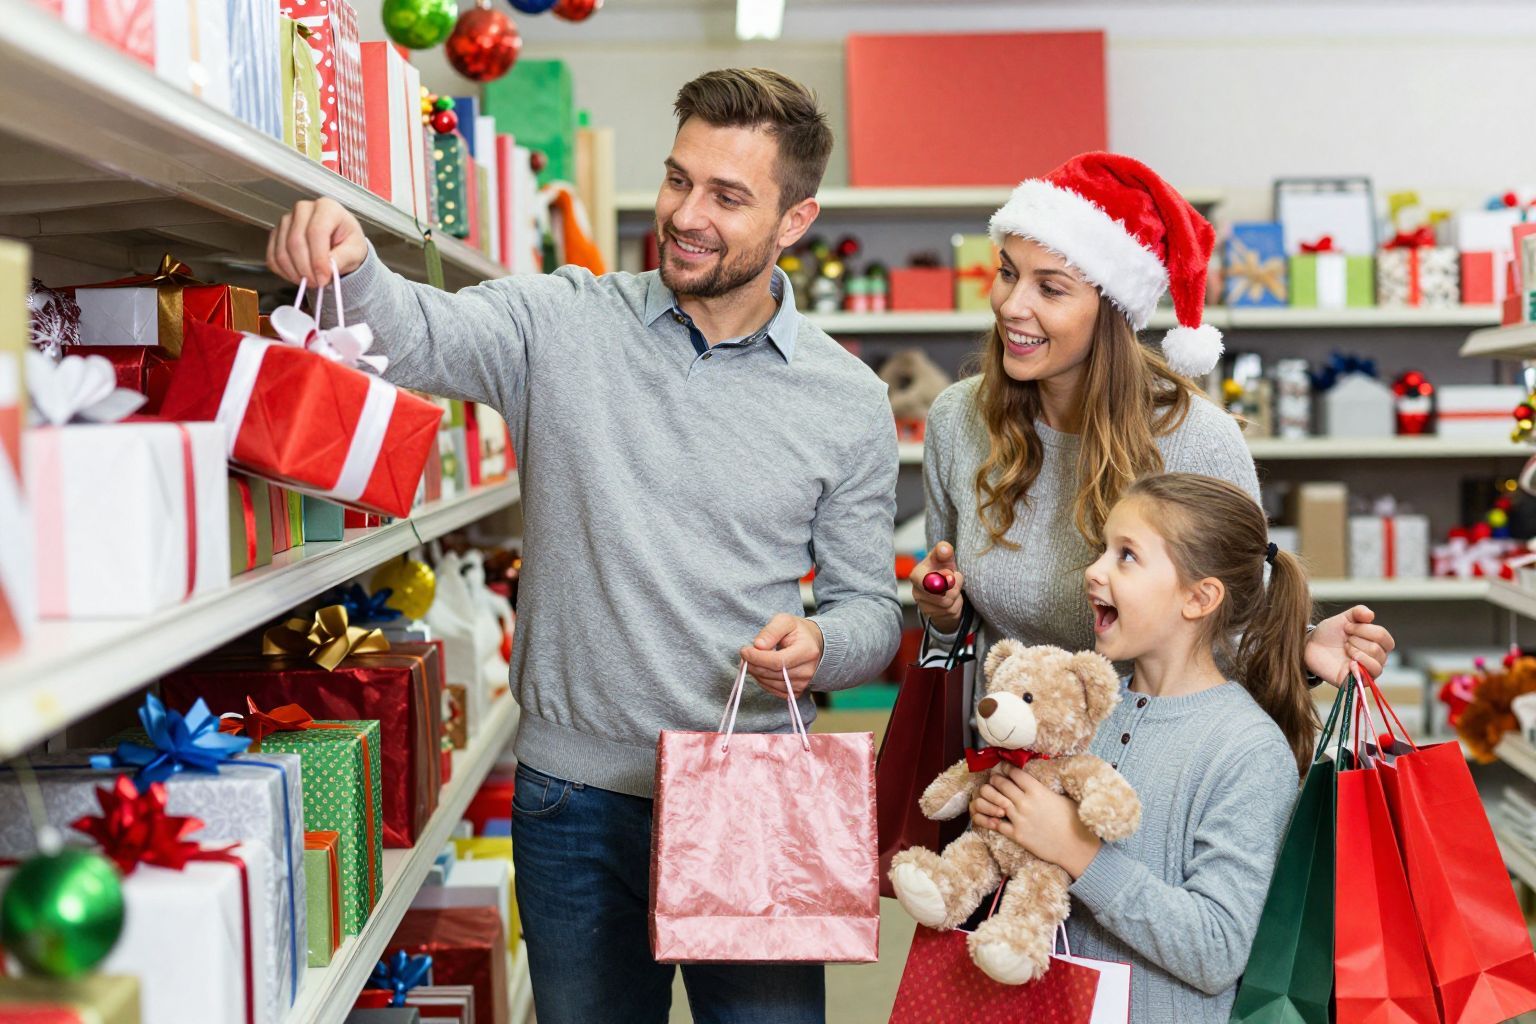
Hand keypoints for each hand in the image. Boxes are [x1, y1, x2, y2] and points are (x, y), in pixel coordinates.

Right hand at [266, 198, 368, 287]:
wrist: (339, 242)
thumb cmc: (348, 242)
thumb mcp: (355, 251)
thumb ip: (342, 259)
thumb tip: (326, 269)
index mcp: (327, 208)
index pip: (316, 232)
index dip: (318, 259)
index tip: (323, 278)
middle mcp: (303, 209)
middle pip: (296, 241)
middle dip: (306, 269)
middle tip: (317, 283)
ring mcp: (286, 220)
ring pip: (282, 251)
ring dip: (295, 273)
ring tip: (310, 281)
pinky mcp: (276, 234)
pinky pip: (272, 256)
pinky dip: (284, 272)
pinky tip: (298, 276)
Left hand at [740, 614, 823, 697]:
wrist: (813, 643)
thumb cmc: (797, 631)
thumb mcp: (785, 621)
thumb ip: (771, 631)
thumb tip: (758, 645)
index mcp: (807, 651)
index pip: (778, 661)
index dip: (758, 658)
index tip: (744, 650)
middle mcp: (807, 670)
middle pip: (773, 674)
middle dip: (754, 665)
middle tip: (745, 655)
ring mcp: (803, 683)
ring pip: (771, 684)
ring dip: (756, 673)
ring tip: (752, 661)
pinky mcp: (797, 691)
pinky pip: (774, 691)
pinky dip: (763, 681)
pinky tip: (761, 670)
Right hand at [909, 541, 964, 633]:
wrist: (944, 586)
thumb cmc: (942, 568)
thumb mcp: (944, 558)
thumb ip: (944, 550)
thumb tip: (945, 548)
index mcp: (916, 576)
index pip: (927, 582)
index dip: (943, 580)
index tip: (951, 574)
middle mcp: (916, 593)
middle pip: (941, 597)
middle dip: (954, 588)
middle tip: (954, 579)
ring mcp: (923, 606)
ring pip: (948, 605)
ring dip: (957, 595)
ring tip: (954, 587)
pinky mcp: (933, 616)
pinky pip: (951, 612)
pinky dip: (957, 604)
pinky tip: (953, 597)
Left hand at [970, 768, 1100, 878]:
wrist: (1075, 847)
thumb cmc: (1073, 821)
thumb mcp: (1062, 798)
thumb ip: (1044, 789)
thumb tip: (1034, 782)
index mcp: (1038, 791)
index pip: (1015, 773)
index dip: (1007, 768)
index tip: (1004, 767)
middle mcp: (1025, 803)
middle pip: (1002, 784)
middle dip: (996, 779)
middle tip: (994, 778)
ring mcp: (1020, 819)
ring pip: (995, 801)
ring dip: (990, 795)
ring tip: (989, 793)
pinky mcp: (1017, 835)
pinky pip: (996, 824)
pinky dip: (989, 818)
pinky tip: (988, 814)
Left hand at [1306, 605, 1394, 686]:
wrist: (1310, 646)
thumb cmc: (1329, 633)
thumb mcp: (1343, 618)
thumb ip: (1358, 612)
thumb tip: (1370, 615)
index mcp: (1376, 642)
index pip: (1383, 636)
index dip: (1365, 629)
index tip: (1347, 627)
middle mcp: (1376, 658)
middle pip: (1378, 650)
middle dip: (1357, 640)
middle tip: (1345, 640)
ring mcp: (1367, 671)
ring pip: (1377, 665)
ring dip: (1357, 653)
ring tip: (1346, 649)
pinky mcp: (1356, 682)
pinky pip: (1369, 679)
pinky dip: (1359, 668)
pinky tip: (1349, 662)